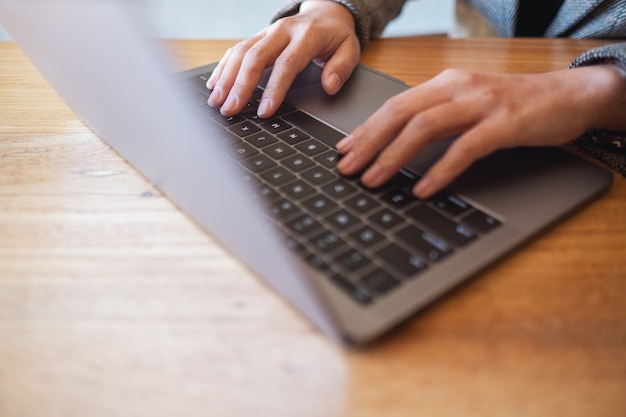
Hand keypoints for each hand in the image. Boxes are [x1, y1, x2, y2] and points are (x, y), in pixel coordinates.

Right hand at [206, 0, 359, 117]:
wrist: (325, 13)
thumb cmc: (335, 37)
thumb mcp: (349, 49)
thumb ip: (341, 68)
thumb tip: (329, 85)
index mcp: (306, 35)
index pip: (286, 64)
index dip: (274, 89)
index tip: (264, 111)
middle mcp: (281, 31)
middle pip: (255, 57)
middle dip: (240, 86)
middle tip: (230, 109)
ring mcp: (266, 32)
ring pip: (241, 52)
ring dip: (226, 78)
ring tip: (216, 102)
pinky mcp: (257, 37)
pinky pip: (236, 50)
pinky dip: (223, 68)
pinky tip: (213, 85)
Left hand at [337, 65, 625, 198]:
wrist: (569, 96)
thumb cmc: (512, 106)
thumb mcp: (467, 106)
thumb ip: (435, 119)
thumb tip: (395, 146)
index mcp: (445, 83)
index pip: (394, 105)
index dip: (366, 128)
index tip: (344, 150)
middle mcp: (458, 88)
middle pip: (401, 113)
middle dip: (369, 142)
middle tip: (347, 168)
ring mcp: (482, 103)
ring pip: (426, 127)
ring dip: (394, 156)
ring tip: (374, 180)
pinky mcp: (505, 123)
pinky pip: (465, 147)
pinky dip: (440, 169)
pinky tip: (423, 188)